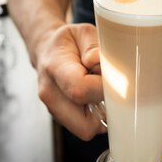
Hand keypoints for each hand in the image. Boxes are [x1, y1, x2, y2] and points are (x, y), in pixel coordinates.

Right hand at [35, 23, 105, 139]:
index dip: (103, 88)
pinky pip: (85, 127)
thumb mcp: (83, 32)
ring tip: (102, 91)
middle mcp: (50, 93)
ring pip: (86, 129)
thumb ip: (93, 46)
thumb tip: (99, 62)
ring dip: (102, 115)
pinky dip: (96, 116)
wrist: (46, 50)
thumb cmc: (68, 42)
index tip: (115, 78)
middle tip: (112, 89)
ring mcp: (53, 109)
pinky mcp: (60, 118)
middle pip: (85, 123)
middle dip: (106, 109)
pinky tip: (96, 97)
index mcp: (54, 67)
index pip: (80, 89)